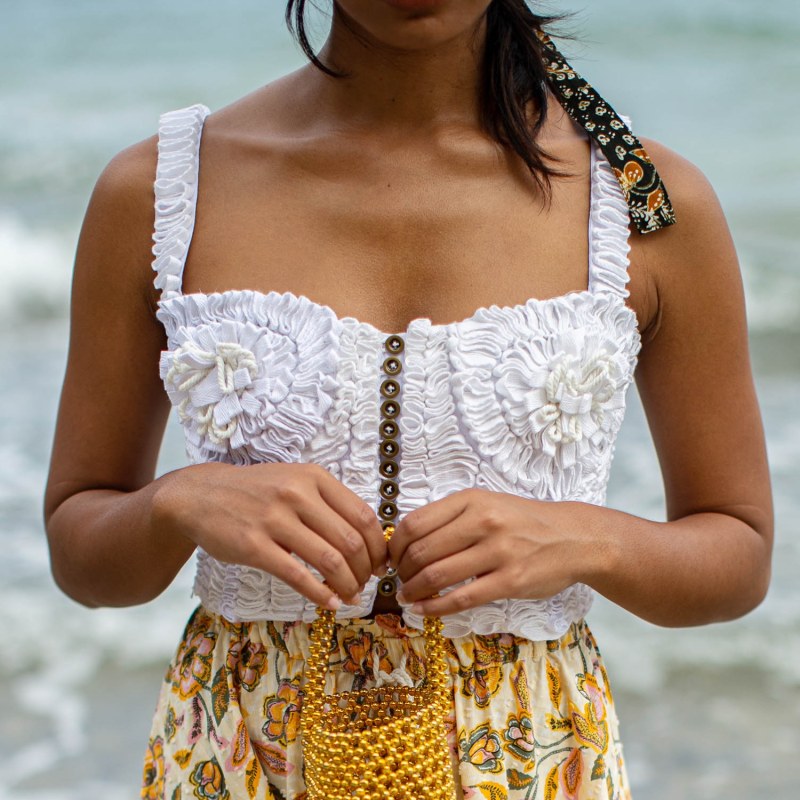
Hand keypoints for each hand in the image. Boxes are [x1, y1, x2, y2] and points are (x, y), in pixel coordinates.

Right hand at [153, 461, 387, 609]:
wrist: (201, 494)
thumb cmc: (256, 492)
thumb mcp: (295, 481)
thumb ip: (328, 502)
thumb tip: (368, 538)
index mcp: (314, 478)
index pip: (363, 515)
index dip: (378, 545)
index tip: (381, 563)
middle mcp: (298, 494)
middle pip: (351, 541)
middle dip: (365, 569)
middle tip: (365, 583)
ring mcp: (275, 519)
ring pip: (329, 560)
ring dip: (348, 585)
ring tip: (351, 596)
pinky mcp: (254, 545)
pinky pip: (297, 575)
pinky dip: (320, 594)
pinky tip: (330, 603)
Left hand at [388, 488, 595, 616]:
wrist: (572, 537)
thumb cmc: (523, 522)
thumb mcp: (487, 504)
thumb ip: (451, 518)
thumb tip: (408, 541)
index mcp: (471, 500)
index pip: (415, 523)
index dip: (395, 545)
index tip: (392, 558)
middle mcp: (482, 521)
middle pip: (422, 551)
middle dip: (403, 571)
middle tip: (400, 580)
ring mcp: (498, 551)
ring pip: (438, 575)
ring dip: (414, 590)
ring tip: (407, 596)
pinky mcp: (511, 580)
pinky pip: (462, 598)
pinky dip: (435, 607)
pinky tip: (424, 610)